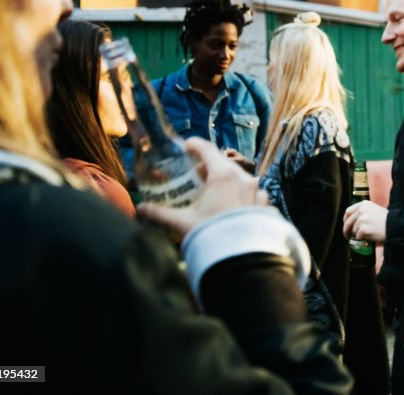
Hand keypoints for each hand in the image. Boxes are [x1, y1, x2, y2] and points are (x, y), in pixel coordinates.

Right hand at [138, 137, 268, 235]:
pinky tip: (232, 205)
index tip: (186, 145)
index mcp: (223, 175)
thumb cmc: (211, 235)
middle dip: (208, 167)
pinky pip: (251, 192)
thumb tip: (139, 209)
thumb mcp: (181, 222)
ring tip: (212, 193)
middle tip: (194, 176)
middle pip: (223, 163)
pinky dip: (240, 193)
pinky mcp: (264, 204)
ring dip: (225, 180)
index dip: (195, 145)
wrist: (240, 257)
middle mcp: (243, 178)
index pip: (208, 149)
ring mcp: (256, 190)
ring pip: (239, 177)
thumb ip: (159, 213)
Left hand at [342, 200, 386, 242]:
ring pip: (353, 230)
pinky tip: (370, 236)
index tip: (346, 224)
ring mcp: (361, 220)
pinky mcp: (363, 229)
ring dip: (358, 234)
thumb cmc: (386, 219)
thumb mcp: (374, 209)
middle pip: (348, 222)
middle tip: (347, 235)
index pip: (348, 211)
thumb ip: (363, 211)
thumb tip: (353, 220)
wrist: (395, 225)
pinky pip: (358, 236)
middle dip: (346, 230)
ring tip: (367, 234)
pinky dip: (363, 238)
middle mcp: (361, 210)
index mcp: (363, 204)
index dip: (345, 219)